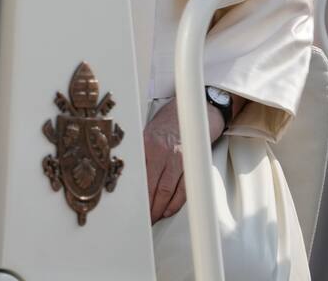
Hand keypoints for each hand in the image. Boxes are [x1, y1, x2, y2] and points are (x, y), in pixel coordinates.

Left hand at [142, 98, 224, 222]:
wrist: (196, 108)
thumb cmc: (171, 121)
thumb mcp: (150, 132)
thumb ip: (143, 152)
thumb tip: (132, 174)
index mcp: (147, 143)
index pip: (139, 175)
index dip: (135, 195)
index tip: (131, 207)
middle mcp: (161, 151)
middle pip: (151, 186)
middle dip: (146, 206)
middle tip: (142, 218)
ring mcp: (178, 157)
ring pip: (165, 190)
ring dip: (159, 208)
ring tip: (154, 218)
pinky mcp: (191, 162)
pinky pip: (183, 188)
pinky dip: (175, 202)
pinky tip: (168, 209)